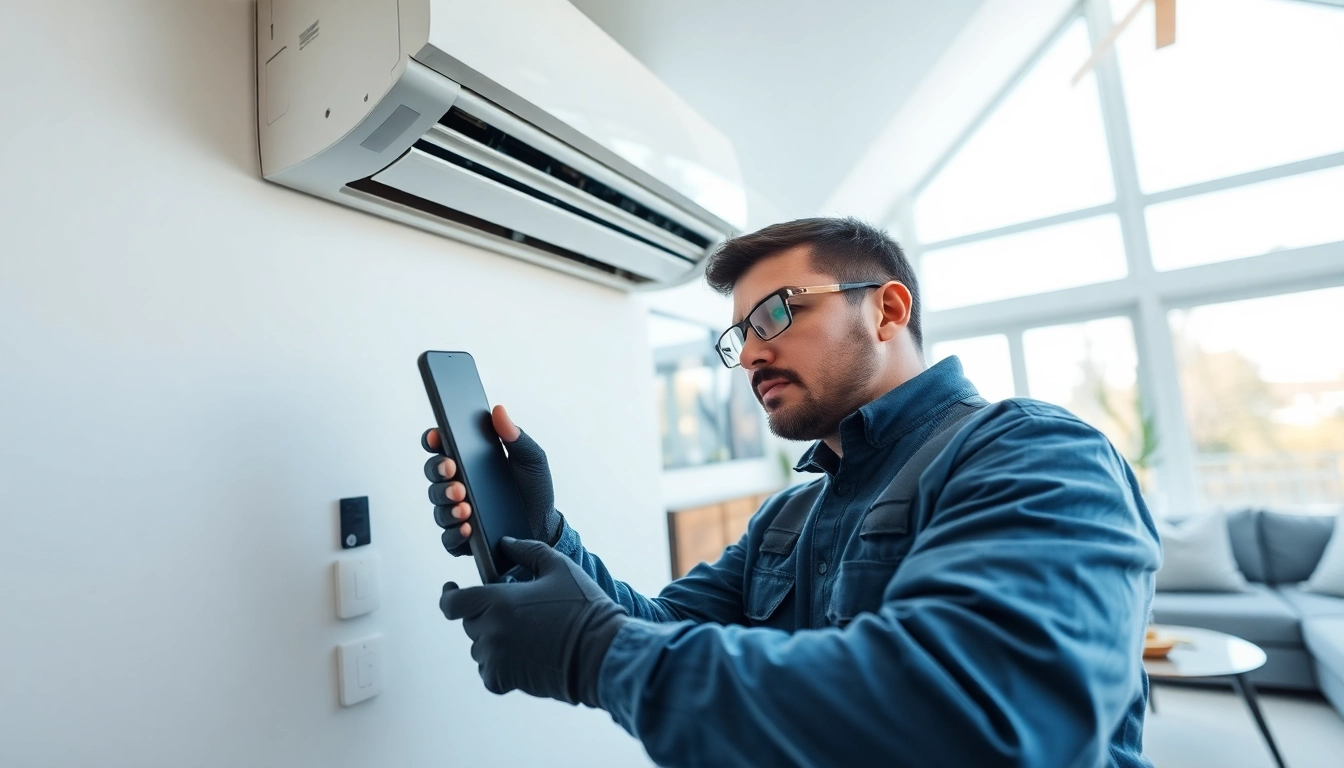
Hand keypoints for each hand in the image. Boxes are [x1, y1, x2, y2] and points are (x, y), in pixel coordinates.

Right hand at [422, 405, 564, 555]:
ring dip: (447, 503)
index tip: (436, 436)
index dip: (433, 439)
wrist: (545, 525)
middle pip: (433, 473)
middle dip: (438, 470)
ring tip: (464, 504)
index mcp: (469, 460)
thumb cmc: (533, 489)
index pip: (441, 446)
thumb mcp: (531, 459)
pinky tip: (467, 527)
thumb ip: (516, 437)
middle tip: (452, 470)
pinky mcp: (462, 538)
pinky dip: (455, 533)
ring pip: (437, 506)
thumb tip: (499, 411)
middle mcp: (457, 484)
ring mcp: (456, 511)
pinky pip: (448, 537)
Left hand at [440, 537, 626, 706]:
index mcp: (499, 600)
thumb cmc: (582, 608)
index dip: (449, 596)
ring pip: (479, 648)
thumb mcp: (559, 568)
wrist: (600, 653)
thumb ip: (528, 551)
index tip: (452, 590)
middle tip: (515, 614)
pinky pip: (488, 672)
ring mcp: (495, 657)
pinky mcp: (503, 680)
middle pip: (469, 623)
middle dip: (486, 616)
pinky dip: (499, 666)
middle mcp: (491, 629)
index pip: (453, 602)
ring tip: (527, 636)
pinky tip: (523, 657)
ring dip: (494, 641)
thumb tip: (506, 544)